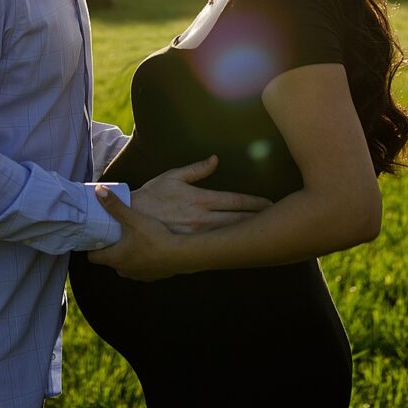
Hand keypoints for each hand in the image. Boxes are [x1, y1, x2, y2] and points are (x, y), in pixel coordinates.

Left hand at [89, 188, 187, 279]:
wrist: (182, 254)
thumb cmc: (155, 237)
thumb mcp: (133, 218)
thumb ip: (115, 205)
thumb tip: (99, 190)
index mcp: (115, 258)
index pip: (92, 256)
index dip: (92, 246)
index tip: (95, 235)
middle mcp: (124, 270)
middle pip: (110, 259)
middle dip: (110, 248)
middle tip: (113, 233)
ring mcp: (138, 275)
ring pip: (126, 264)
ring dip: (127, 254)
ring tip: (132, 239)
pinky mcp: (152, 276)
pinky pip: (141, 267)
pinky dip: (142, 259)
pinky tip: (150, 247)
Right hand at [130, 156, 270, 233]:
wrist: (128, 220)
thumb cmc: (151, 196)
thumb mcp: (172, 177)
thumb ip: (196, 170)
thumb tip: (215, 159)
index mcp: (200, 199)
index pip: (235, 201)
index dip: (255, 203)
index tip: (270, 203)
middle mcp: (202, 219)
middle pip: (239, 220)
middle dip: (259, 220)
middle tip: (280, 219)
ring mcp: (197, 236)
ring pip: (230, 235)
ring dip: (248, 234)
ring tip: (267, 233)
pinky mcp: (191, 247)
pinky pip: (215, 247)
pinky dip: (230, 246)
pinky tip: (241, 248)